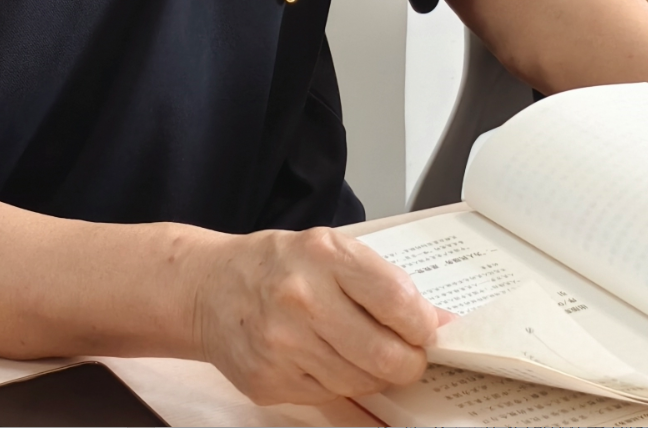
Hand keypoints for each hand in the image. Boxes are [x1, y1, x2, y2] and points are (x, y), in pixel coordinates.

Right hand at [188, 226, 439, 405]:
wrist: (208, 288)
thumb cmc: (275, 265)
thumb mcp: (329, 251)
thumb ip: (382, 283)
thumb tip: (439, 322)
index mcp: (323, 255)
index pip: (399, 302)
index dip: (423, 325)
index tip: (424, 329)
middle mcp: (301, 298)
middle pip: (387, 355)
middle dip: (408, 361)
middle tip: (405, 354)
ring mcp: (282, 344)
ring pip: (362, 383)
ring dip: (372, 374)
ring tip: (357, 350)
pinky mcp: (269, 380)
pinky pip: (330, 396)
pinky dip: (338, 383)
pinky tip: (324, 358)